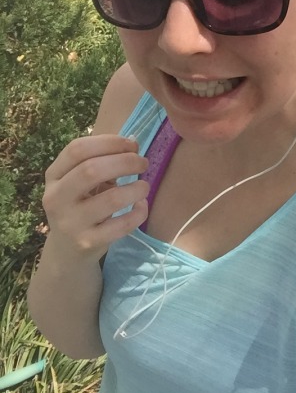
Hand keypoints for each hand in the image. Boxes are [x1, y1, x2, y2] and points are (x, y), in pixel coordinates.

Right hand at [42, 135, 149, 261]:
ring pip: (112, 199)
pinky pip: (122, 225)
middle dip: (125, 162)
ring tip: (144, 186)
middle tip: (143, 163)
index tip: (132, 144)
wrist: (66, 252)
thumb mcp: (80, 182)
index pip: (77, 149)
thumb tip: (133, 141)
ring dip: (136, 188)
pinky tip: (141, 206)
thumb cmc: (80, 206)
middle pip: (92, 170)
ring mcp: (70, 223)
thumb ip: (102, 161)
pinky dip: (138, 212)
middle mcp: (56, 198)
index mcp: (54, 176)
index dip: (109, 142)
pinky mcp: (88, 243)